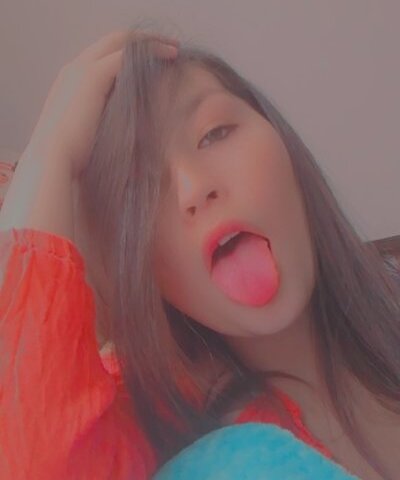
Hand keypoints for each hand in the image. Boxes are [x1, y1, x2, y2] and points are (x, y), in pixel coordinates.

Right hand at [26, 30, 178, 178]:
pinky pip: (126, 53)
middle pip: (113, 42)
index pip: (103, 57)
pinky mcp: (92, 76)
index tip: (154, 62)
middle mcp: (74, 69)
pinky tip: (171, 54)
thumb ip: (106, 121)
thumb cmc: (74, 158)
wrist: (54, 160)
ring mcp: (81, 70)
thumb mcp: (91, 133)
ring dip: (150, 42)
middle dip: (143, 41)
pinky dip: (150, 49)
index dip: (130, 55)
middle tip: (171, 46)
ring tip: (174, 48)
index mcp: (72, 83)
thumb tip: (130, 128)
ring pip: (121, 42)